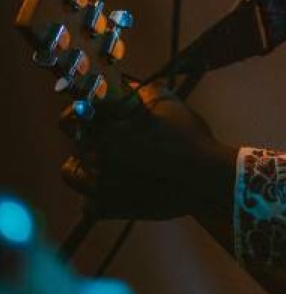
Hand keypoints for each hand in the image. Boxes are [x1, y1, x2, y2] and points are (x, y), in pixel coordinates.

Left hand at [60, 79, 237, 220]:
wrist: (205, 178)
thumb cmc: (187, 136)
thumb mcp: (164, 101)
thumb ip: (134, 89)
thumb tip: (117, 84)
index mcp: (105, 129)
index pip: (71, 117)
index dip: (83, 110)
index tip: (96, 110)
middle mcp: (96, 157)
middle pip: (77, 142)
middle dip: (92, 135)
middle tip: (116, 133)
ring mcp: (100, 186)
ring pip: (72, 172)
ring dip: (86, 164)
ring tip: (110, 159)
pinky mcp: (110, 209)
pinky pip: (87, 204)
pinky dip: (97, 196)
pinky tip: (116, 185)